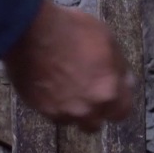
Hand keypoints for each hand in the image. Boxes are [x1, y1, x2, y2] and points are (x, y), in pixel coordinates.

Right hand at [1, 0, 134, 131]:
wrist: (28, 29)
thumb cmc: (70, 29)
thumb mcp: (108, 41)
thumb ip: (119, 69)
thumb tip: (125, 82)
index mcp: (109, 92)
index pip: (121, 113)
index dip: (115, 104)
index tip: (110, 96)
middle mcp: (88, 108)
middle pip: (95, 123)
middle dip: (93, 112)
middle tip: (86, 94)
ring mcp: (63, 110)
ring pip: (72, 120)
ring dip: (72, 109)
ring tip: (65, 88)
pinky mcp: (40, 108)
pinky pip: (51, 113)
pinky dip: (51, 103)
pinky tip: (49, 86)